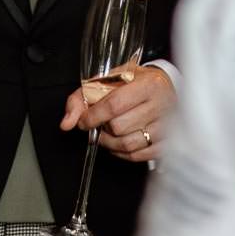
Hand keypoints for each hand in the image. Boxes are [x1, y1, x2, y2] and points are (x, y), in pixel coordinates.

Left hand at [60, 64, 175, 162]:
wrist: (164, 85)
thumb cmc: (135, 81)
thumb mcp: (109, 79)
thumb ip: (82, 97)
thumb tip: (67, 123)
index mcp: (148, 85)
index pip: (114, 105)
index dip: (93, 116)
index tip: (84, 120)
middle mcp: (161, 105)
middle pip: (119, 127)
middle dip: (103, 128)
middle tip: (101, 123)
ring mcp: (166, 126)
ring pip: (128, 144)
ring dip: (110, 143)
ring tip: (107, 133)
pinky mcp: (167, 143)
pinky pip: (138, 156)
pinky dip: (122, 153)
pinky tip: (118, 142)